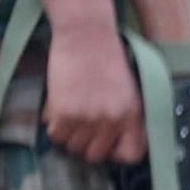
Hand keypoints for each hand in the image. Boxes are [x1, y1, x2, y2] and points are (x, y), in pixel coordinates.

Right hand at [42, 0, 150, 164]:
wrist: (86, 34)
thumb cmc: (106, 58)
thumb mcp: (128, 89)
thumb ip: (125, 117)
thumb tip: (114, 147)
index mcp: (134, 113)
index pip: (131, 155)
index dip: (116, 152)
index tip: (106, 143)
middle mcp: (114, 119)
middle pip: (95, 155)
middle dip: (87, 143)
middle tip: (82, 125)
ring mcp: (89, 118)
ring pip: (73, 146)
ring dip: (69, 133)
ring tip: (71, 111)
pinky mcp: (65, 112)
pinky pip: (55, 135)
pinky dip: (54, 124)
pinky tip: (59, 106)